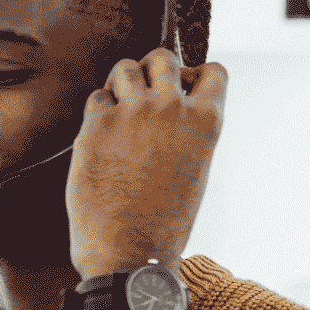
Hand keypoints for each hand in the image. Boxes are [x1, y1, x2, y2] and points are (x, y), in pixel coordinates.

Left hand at [66, 49, 228, 279]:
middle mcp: (172, 107)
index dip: (193, 77)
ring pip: (124, 68)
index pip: (212, 71)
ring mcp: (132, 112)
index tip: (180, 93)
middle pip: (162, 58)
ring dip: (120, 84)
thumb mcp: (195, 170)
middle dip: (151, 71)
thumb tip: (174, 110)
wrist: (129, 251)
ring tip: (119, 111)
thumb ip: (187, 133)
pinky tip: (100, 137)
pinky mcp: (96, 125)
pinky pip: (96, 98)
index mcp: (207, 121)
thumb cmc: (164, 222)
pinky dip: (98, 111)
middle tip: (142, 98)